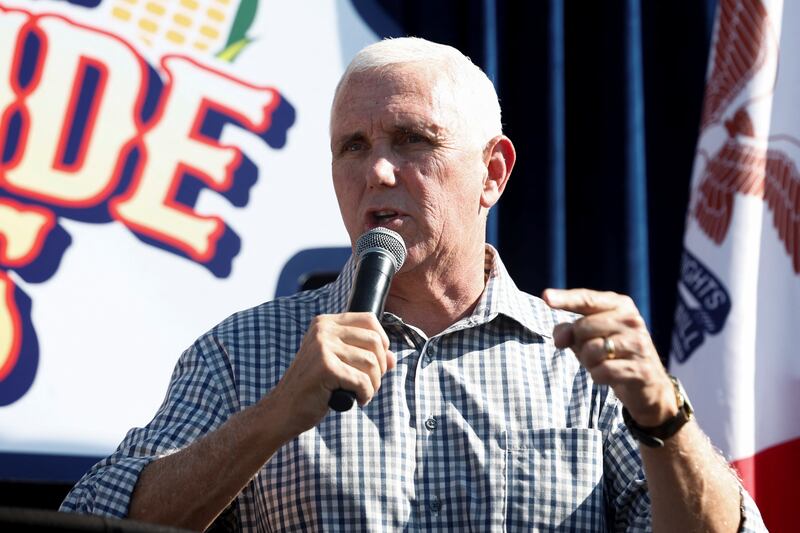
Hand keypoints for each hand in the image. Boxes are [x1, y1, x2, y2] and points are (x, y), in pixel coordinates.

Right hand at [262, 312, 395, 440]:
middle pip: (374, 341)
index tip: (377, 361)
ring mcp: (323, 347)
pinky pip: (363, 381)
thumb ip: (365, 355)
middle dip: (380, 366)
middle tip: (370, 383)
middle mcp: (323, 329)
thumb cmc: (313, 387)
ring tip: (363, 393)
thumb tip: (393, 358)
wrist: (282, 410)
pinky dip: (366, 394)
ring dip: (374, 383)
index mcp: (325, 323)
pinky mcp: (325, 367)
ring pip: (372, 362)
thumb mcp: (339, 364)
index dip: (382, 341)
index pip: (369, 319)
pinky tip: (357, 400)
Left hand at [542, 288, 676, 426]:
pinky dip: (598, 376)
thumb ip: (569, 330)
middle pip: (583, 327)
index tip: (545, 297)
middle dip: (578, 343)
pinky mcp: (640, 369)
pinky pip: (601, 371)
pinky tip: (610, 375)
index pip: (587, 299)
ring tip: (602, 362)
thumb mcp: (589, 336)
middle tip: (591, 350)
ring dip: (588, 362)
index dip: (565, 299)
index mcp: (620, 305)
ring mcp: (638, 344)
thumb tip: (560, 337)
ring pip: (591, 350)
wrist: (648, 384)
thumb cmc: (611, 353)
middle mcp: (632, 320)